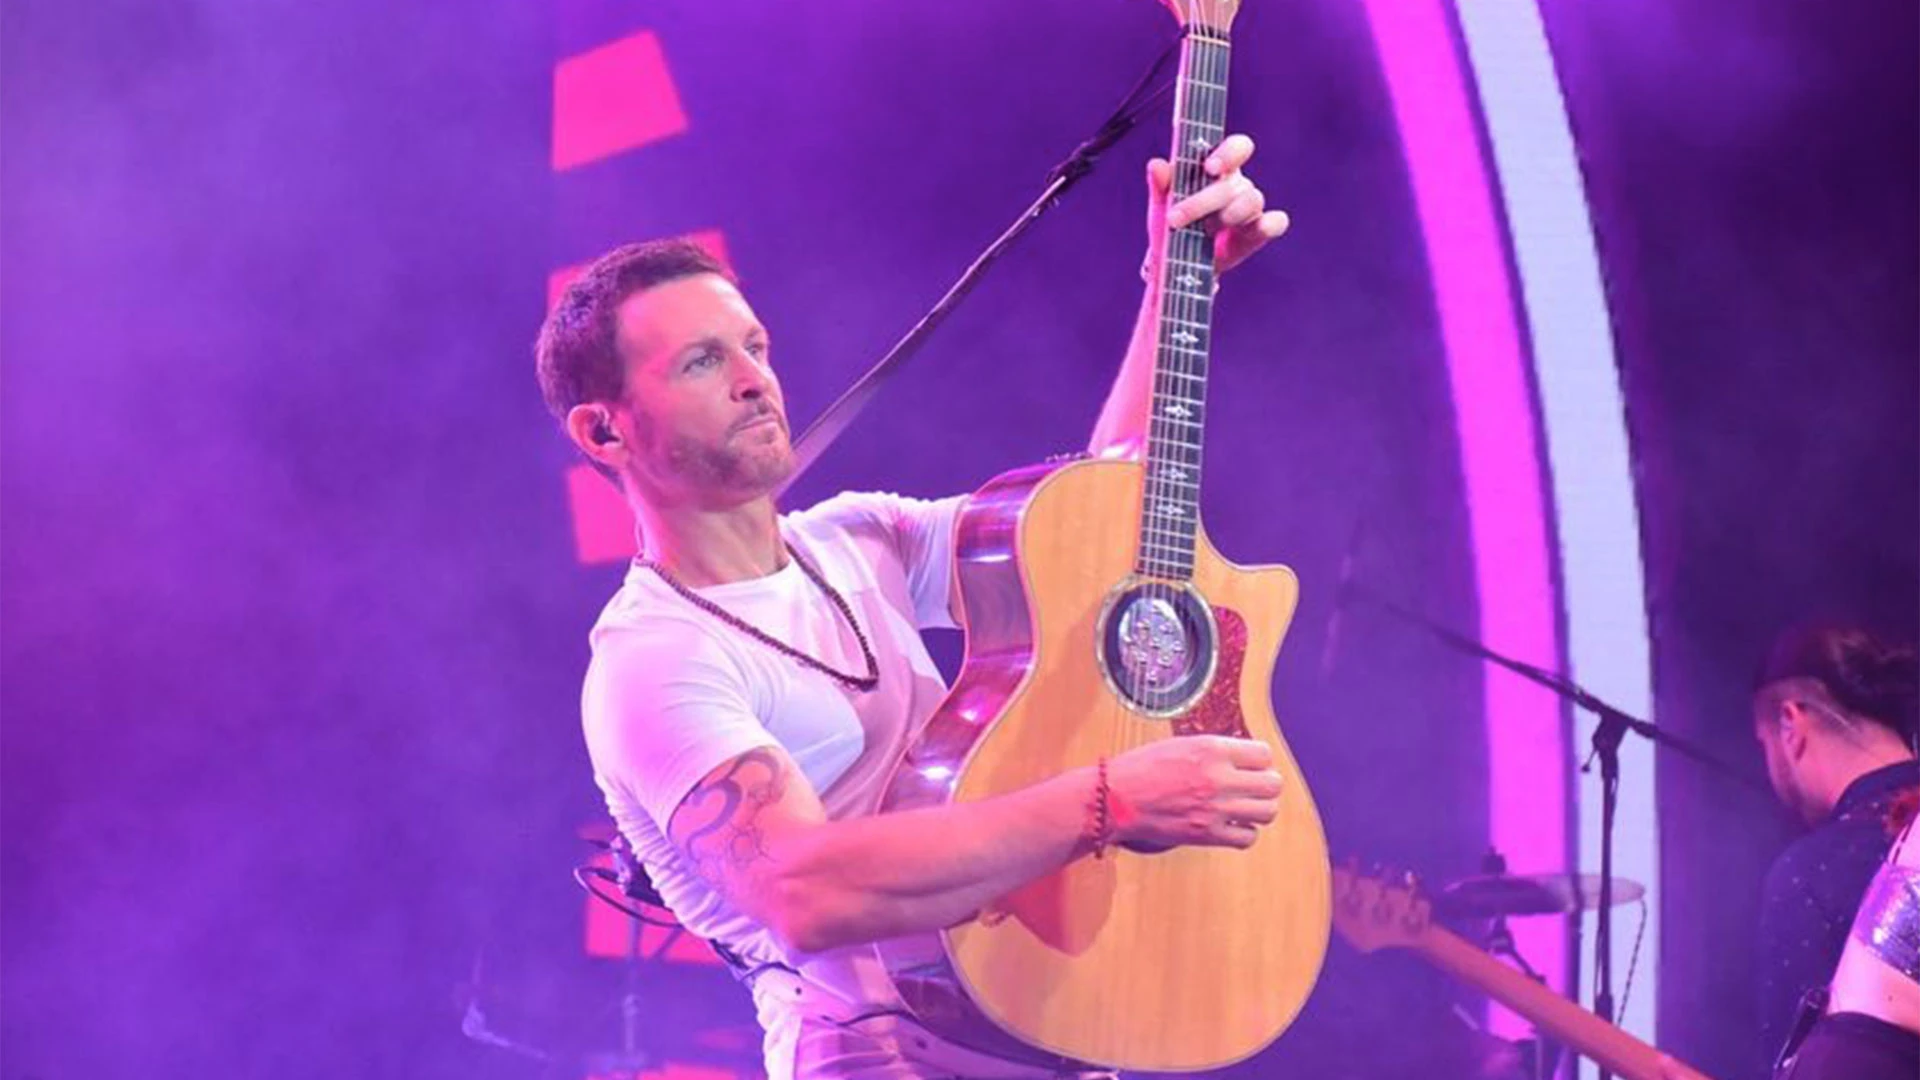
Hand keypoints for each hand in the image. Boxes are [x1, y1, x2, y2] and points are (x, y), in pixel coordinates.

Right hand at [1105, 735, 1283, 849]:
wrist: (1116, 798)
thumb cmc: (1141, 769)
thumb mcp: (1180, 744)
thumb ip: (1215, 751)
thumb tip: (1244, 759)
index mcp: (1210, 749)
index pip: (1264, 754)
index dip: (1260, 760)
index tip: (1251, 766)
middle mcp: (1217, 777)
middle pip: (1273, 784)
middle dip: (1266, 785)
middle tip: (1253, 787)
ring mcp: (1214, 808)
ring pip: (1267, 812)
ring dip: (1259, 809)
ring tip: (1245, 806)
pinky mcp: (1207, 834)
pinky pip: (1248, 837)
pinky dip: (1245, 832)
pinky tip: (1232, 825)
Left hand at [1145, 133, 1289, 276]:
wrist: (1173, 261)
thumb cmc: (1170, 224)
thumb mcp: (1160, 204)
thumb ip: (1160, 184)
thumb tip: (1156, 165)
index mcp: (1218, 167)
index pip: (1237, 146)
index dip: (1229, 153)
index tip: (1209, 168)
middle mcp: (1238, 184)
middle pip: (1235, 183)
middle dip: (1203, 201)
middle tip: (1175, 218)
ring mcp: (1250, 208)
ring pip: (1252, 200)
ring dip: (1226, 216)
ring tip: (1204, 231)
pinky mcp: (1258, 233)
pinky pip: (1275, 223)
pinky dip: (1268, 225)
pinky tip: (1257, 229)